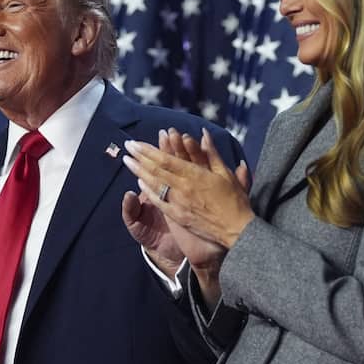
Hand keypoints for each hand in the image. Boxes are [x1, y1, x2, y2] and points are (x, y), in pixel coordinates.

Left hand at [122, 128, 253, 249]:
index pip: (165, 159)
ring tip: (127, 160)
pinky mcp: (178, 215)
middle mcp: (183, 187)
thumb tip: (203, 134)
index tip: (136, 142)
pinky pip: (159, 201)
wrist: (236, 230)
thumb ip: (212, 153)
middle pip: (156, 169)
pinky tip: (139, 183)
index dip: (148, 150)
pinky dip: (148, 191)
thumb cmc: (235, 200)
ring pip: (154, 184)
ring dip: (138, 171)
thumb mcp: (225, 173)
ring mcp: (178, 202)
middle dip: (139, 157)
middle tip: (127, 146)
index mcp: (194, 175)